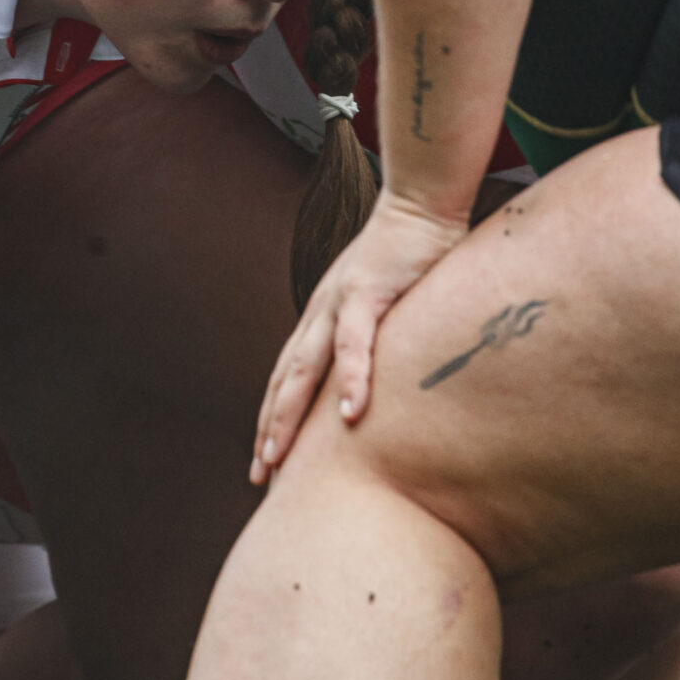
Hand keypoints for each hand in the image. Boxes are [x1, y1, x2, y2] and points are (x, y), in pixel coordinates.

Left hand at [251, 193, 467, 482]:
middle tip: (259, 477)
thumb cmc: (411, 254)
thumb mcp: (387, 303)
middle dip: (269, 430)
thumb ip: (380, 336)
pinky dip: (351, 380)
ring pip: (304, 369)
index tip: (267, 462)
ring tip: (277, 459)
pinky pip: (356, 344)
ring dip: (289, 416)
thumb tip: (387, 377)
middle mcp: (320, 314)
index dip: (275, 418)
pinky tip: (351, 415)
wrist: (419, 201)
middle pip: (284, 381)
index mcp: (322, 319)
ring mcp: (339, 304)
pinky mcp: (369, 293)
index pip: (289, 378)